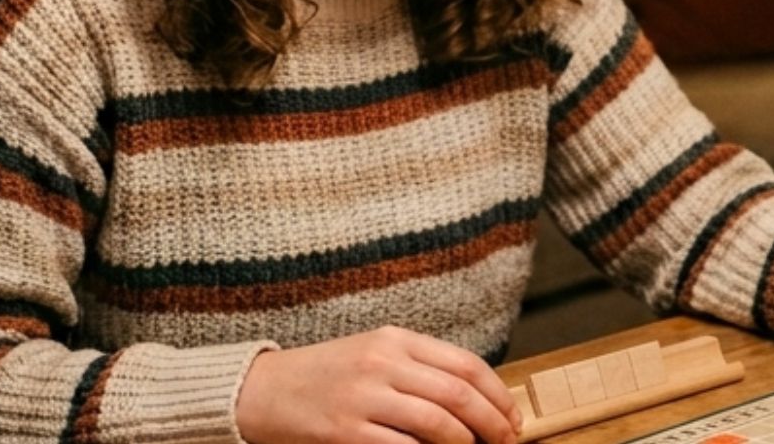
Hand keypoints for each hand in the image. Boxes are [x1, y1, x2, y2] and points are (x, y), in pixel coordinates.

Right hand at [235, 325, 522, 443]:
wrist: (261, 391)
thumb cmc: (326, 376)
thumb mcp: (375, 354)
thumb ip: (420, 369)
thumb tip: (476, 399)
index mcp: (395, 340)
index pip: (465, 364)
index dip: (497, 394)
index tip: (512, 417)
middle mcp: (382, 363)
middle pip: (457, 394)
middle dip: (491, 422)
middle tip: (506, 441)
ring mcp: (363, 398)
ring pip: (435, 422)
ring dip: (464, 443)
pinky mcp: (345, 432)